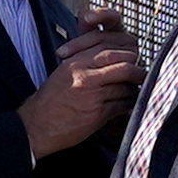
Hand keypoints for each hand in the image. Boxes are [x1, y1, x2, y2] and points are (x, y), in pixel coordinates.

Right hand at [19, 25, 142, 157]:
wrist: (35, 127)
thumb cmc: (49, 102)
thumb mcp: (63, 75)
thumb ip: (85, 65)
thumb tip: (110, 61)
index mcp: (75, 63)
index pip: (108, 50)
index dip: (125, 54)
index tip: (132, 59)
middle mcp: (84, 76)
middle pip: (122, 65)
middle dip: (136, 70)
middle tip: (142, 74)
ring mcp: (92, 96)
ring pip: (125, 86)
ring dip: (133, 89)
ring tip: (134, 91)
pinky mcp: (97, 114)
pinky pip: (121, 105)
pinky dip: (128, 105)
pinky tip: (126, 105)